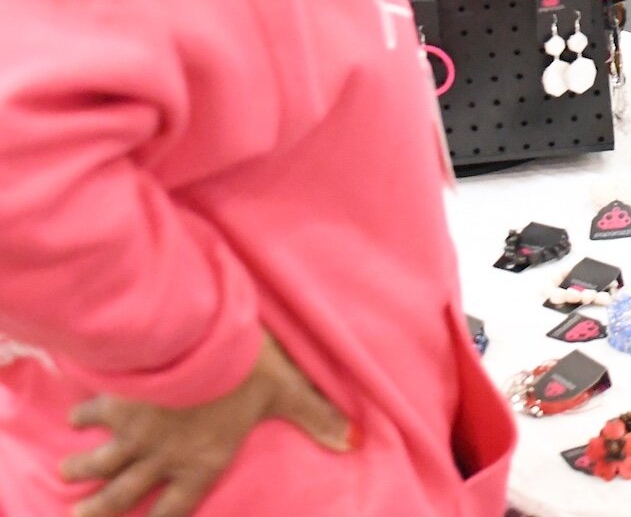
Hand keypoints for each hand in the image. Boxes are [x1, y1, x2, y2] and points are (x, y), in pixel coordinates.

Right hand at [61, 333, 352, 516]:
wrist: (196, 339)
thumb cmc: (247, 368)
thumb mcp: (288, 392)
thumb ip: (316, 418)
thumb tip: (354, 441)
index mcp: (204, 461)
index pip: (177, 507)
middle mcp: (165, 457)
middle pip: (125, 494)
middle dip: (101, 508)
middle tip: (80, 516)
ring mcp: (136, 433)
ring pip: (102, 463)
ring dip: (84, 472)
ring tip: (67, 478)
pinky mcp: (118, 403)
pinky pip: (93, 416)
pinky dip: (81, 419)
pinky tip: (73, 420)